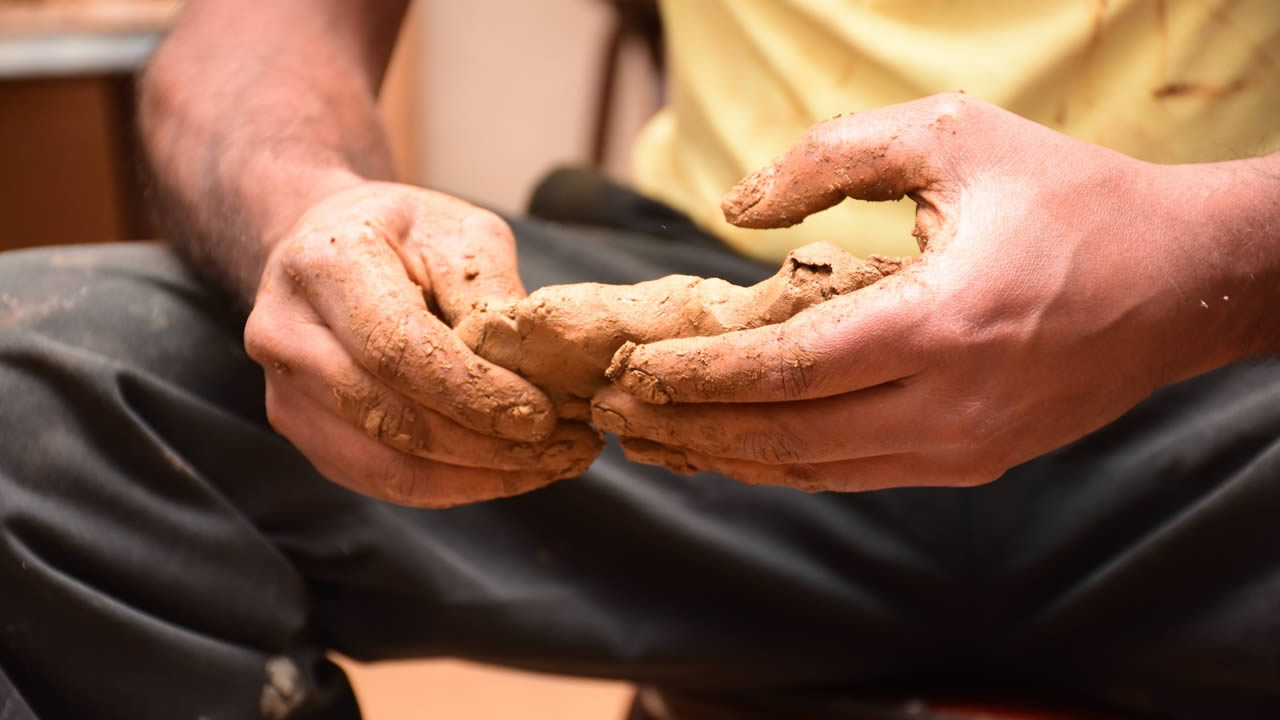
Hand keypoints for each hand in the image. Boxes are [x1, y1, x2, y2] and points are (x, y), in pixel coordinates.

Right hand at [245, 182, 601, 505]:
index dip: (474, 391)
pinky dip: (454, 486)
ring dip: (479, 477)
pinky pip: (382, 480)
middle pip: (391, 417)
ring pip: (386, 466)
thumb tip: (534, 369)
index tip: (543, 414)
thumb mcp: (458, 231)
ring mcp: (285, 391)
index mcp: (325, 264)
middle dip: (487, 444)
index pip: (399, 348)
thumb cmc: (403, 234)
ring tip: (553, 464)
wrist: (326, 245)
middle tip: (567, 447)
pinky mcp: (302, 432)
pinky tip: (511, 473)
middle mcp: (286, 332)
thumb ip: (489, 292)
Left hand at [592, 93, 1273, 490]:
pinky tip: (738, 450)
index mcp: (943, 321)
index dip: (701, 375)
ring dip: (729, 457)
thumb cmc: (1069, 197)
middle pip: (788, 434)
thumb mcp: (951, 137)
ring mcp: (966, 446)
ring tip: (656, 442)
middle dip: (692, 427)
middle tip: (616, 415)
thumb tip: (733, 208)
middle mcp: (951, 404)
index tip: (632, 372)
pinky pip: (858, 472)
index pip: (789, 367)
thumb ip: (829, 158)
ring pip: (817, 468)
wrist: (1183, 279)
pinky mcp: (975, 462)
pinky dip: (788, 463)